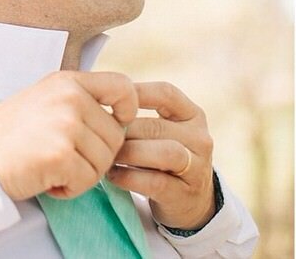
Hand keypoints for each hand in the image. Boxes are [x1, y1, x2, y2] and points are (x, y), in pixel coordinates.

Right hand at [0, 71, 137, 200]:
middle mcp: (70, 99)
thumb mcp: (43, 100)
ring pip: (104, 162)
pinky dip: (70, 189)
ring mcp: (66, 126)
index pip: (122, 86)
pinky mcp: (61, 155)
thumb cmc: (6, 136)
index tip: (118, 123)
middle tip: (65, 161)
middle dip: (96, 157)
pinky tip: (48, 182)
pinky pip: (88, 181)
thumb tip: (119, 118)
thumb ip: (77, 102)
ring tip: (52, 170)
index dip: (128, 109)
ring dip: (83, 175)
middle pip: (116, 137)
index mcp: (67, 82)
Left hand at [107, 81, 217, 230]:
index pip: (166, 93)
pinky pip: (155, 182)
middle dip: (124, 132)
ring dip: (129, 154)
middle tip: (97, 137)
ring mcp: (197, 167)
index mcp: (193, 115)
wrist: (189, 202)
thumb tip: (94, 101)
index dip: (136, 94)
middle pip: (157, 126)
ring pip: (164, 152)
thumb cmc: (162, 160)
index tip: (107, 101)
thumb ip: (138, 117)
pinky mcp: (184, 194)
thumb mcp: (162, 133)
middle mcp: (200, 138)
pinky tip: (113, 176)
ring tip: (107, 157)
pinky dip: (129, 177)